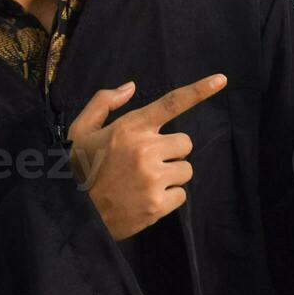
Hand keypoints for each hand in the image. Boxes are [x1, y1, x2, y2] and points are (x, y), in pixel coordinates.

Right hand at [66, 74, 227, 240]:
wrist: (72, 215)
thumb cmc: (77, 169)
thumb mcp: (81, 130)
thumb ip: (104, 103)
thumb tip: (131, 87)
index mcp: (130, 127)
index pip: (171, 103)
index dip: (199, 90)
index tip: (221, 80)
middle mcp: (145, 149)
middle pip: (185, 143)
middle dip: (171, 151)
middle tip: (146, 162)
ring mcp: (153, 178)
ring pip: (185, 169)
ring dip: (171, 175)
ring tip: (143, 182)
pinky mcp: (157, 204)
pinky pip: (182, 194)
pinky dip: (168, 198)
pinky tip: (145, 199)